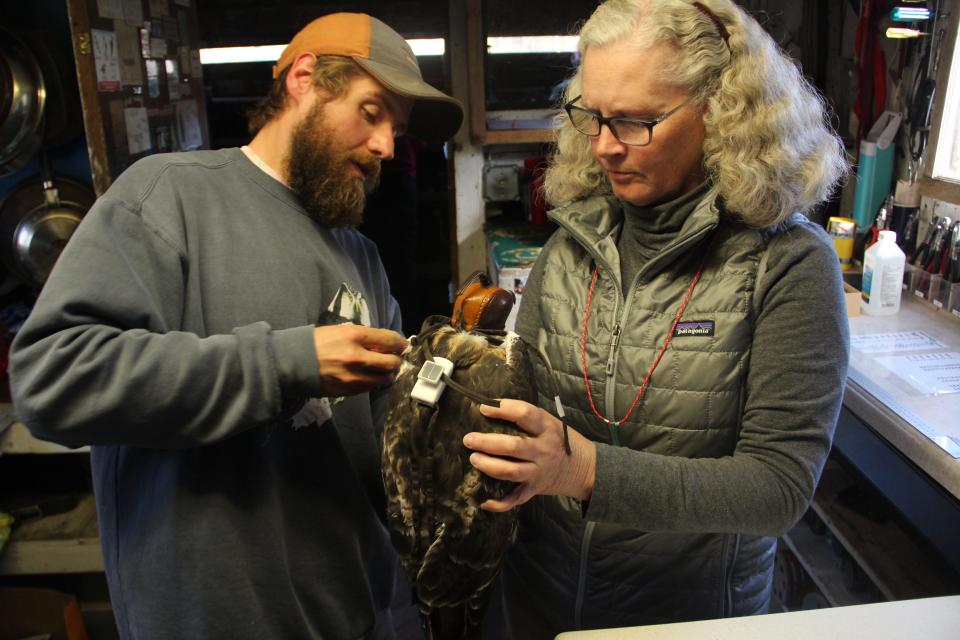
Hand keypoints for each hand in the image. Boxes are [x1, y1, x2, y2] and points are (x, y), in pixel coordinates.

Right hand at [312, 324, 407, 395]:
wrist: (293, 363)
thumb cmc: (318, 342)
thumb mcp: (341, 331)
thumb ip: (365, 337)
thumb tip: (388, 343)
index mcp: (354, 336)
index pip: (389, 340)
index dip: (401, 343)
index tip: (404, 345)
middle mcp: (356, 357)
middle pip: (391, 362)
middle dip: (396, 360)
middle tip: (395, 358)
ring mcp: (353, 376)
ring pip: (384, 379)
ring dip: (388, 374)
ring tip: (383, 369)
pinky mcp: (348, 390)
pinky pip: (370, 387)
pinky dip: (375, 382)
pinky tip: (370, 376)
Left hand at [462, 399, 595, 511]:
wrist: (584, 468)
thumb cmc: (560, 440)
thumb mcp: (550, 422)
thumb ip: (526, 418)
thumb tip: (491, 407)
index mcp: (546, 428)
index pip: (524, 414)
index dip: (503, 410)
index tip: (484, 408)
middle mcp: (543, 450)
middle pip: (513, 446)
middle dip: (488, 443)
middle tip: (469, 439)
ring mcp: (538, 471)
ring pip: (511, 472)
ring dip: (489, 466)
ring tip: (474, 459)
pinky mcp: (534, 489)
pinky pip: (515, 499)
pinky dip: (499, 503)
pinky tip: (484, 501)